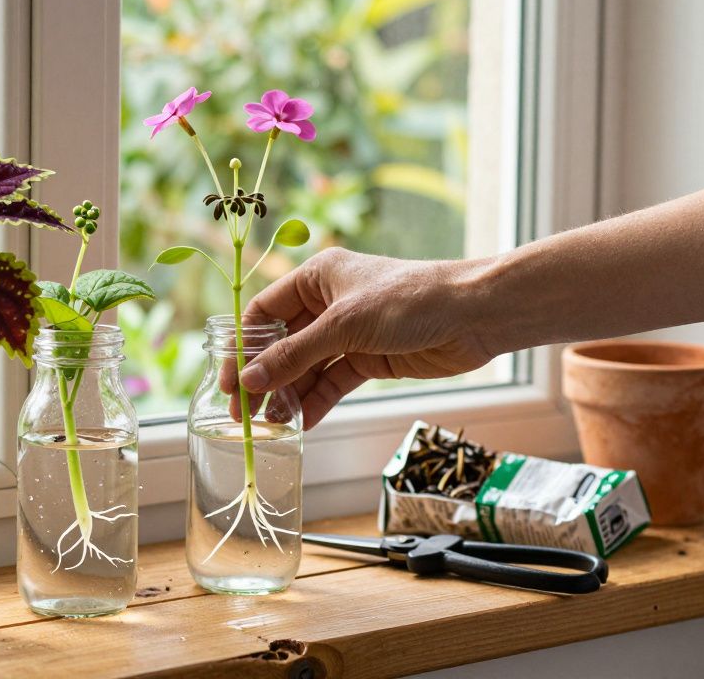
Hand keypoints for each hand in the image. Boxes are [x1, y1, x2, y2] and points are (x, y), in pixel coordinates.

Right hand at [234, 248, 494, 428]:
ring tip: (272, 426)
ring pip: (307, 367)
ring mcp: (350, 333)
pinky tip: (302, 423)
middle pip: (282, 344)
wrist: (475, 315)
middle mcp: (329, 303)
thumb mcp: (344, 326)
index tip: (228, 380)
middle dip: (263, 378)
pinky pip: (333, 382)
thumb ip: (295, 356)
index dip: (243, 346)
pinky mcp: (370, 358)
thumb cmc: (409, 300)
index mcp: (317, 277)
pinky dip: (317, 402)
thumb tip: (250, 381)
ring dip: (289, 395)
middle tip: (244, 413)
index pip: (264, 312)